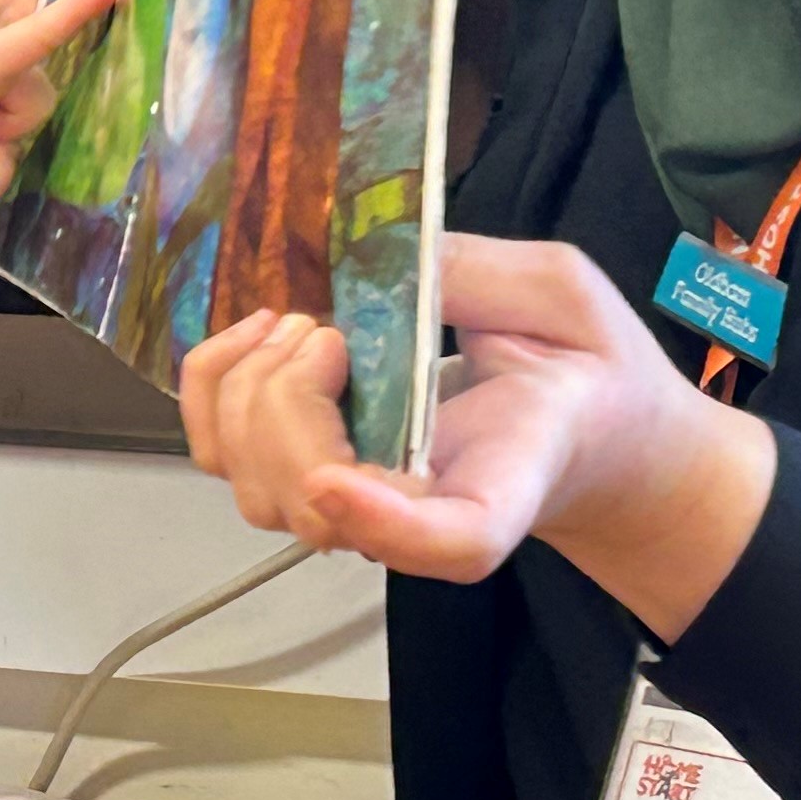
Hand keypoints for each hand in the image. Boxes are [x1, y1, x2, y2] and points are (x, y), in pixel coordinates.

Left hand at [179, 233, 778, 640]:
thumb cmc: (581, 372)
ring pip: (256, 488)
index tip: (334, 481)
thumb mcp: (563, 299)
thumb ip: (479, 277)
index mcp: (505, 484)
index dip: (387, 524)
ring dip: (250, 390)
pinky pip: (225, 457)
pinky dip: (217, 387)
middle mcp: (417, 517)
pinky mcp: (305, 480)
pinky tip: (259, 334)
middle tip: (327, 330)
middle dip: (290, 402)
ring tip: (301, 325)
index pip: (451, 541)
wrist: (583, 427)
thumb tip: (386, 258)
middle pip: (315, 506)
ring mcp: (353, 509)